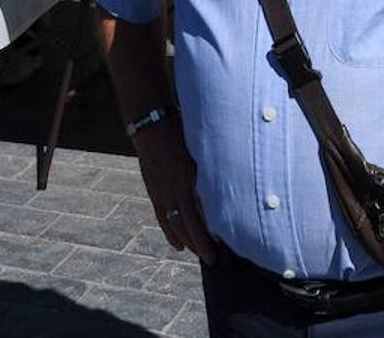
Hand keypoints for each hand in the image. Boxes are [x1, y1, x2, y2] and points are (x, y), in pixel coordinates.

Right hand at [132, 121, 216, 264]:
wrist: (151, 124)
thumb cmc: (181, 131)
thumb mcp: (201, 146)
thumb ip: (213, 165)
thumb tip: (232, 179)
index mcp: (190, 174)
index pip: (203, 208)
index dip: (213, 227)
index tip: (226, 241)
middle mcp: (176, 186)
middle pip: (190, 222)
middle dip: (202, 243)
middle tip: (214, 260)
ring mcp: (162, 191)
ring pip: (175, 224)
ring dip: (188, 242)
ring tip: (200, 255)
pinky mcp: (153, 191)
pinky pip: (162, 217)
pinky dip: (170, 233)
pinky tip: (178, 245)